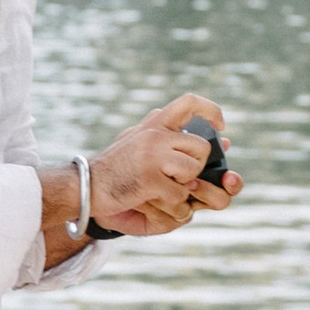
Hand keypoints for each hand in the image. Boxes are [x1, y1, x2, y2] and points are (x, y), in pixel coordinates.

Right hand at [90, 94, 239, 236]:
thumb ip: (175, 140)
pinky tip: (151, 202)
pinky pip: (180, 196)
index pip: (189, 102)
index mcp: (153, 123)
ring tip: (158, 189)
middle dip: (196, 168)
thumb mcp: (142, 144)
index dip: (211, 111)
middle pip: (202, 148)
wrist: (85, 187)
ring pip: (194, 172)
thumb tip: (224, 141)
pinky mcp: (150, 178)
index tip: (220, 126)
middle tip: (175, 177)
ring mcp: (152, 154)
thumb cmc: (118, 170)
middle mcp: (155, 133)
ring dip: (183, 189)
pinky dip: (172, 207)